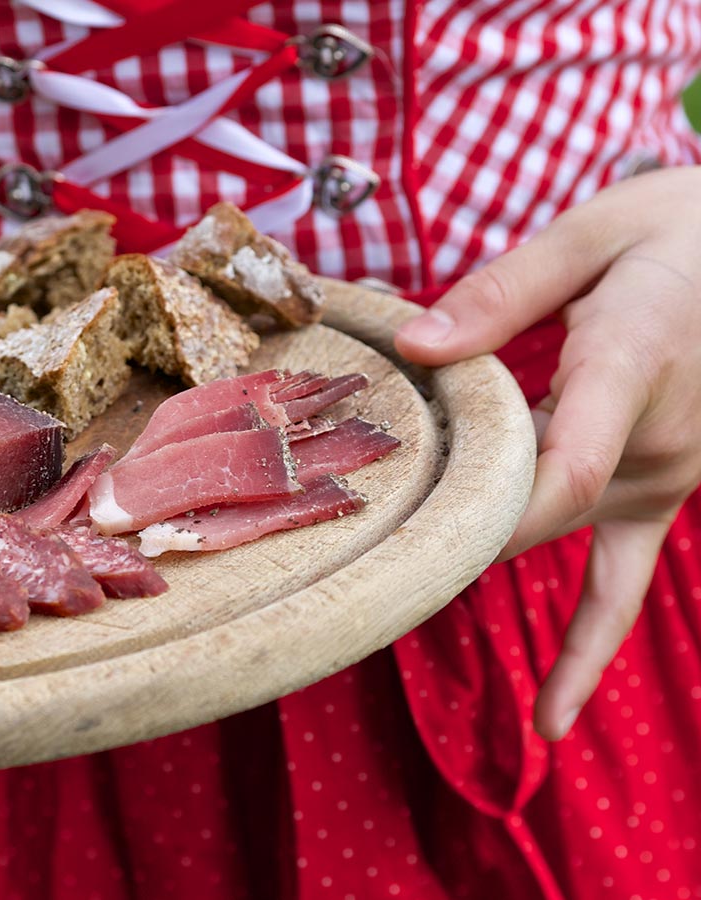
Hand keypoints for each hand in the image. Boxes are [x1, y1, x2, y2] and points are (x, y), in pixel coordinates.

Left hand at [393, 166, 700, 741]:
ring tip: (379, 595)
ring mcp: (669, 479)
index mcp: (633, 364)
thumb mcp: (597, 231)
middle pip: (532, 508)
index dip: (488, 512)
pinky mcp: (666, 496)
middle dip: (443, 526)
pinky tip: (549, 724)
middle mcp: (656, 440)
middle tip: (344, 545)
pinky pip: (626, 584)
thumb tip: (411, 346)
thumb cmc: (685, 229)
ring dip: (471, 551)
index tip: (412, 533)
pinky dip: (585, 651)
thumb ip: (504, 291)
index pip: (564, 467)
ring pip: (552, 534)